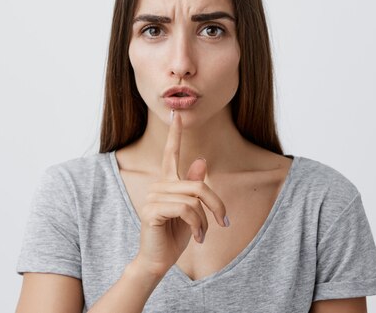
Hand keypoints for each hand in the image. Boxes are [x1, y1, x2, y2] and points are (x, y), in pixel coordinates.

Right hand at [133, 110, 228, 277]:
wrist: (158, 260)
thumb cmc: (175, 234)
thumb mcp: (192, 210)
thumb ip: (194, 186)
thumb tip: (201, 161)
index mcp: (168, 182)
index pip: (171, 153)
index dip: (175, 134)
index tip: (177, 114)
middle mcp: (159, 186)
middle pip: (198, 185)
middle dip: (216, 205)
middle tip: (223, 222)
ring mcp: (154, 197)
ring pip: (194, 199)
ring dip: (206, 220)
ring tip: (203, 234)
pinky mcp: (152, 211)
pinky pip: (186, 209)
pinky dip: (198, 225)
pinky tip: (197, 237)